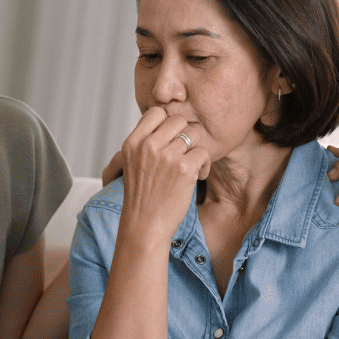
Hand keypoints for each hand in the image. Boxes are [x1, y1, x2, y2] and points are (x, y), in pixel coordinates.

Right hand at [108, 102, 209, 243]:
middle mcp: (148, 146)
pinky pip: (204, 152)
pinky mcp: (184, 169)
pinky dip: (205, 165)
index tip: (171, 139)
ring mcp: (167, 156)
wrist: (145, 226)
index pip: (156, 112)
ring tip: (193, 166)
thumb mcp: (133, 164)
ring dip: (197, 149)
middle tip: (185, 153)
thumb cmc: (142, 198)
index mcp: (132, 142)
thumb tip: (169, 123)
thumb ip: (146, 143)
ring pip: (194, 134)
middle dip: (186, 135)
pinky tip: (198, 176)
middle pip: (178, 120)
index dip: (168, 122)